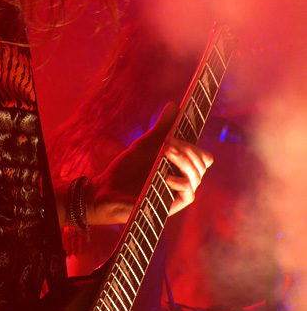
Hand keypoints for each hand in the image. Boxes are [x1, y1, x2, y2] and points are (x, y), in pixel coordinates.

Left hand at [89, 103, 212, 224]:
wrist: (107, 189)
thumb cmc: (127, 168)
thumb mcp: (144, 144)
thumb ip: (161, 128)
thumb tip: (174, 105)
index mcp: (180, 166)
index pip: (203, 156)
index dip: (194, 145)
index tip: (176, 136)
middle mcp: (183, 179)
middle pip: (202, 164)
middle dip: (188, 149)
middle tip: (168, 142)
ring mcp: (178, 193)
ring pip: (197, 176)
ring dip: (183, 160)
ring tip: (165, 151)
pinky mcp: (171, 206)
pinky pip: (189, 195)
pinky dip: (181, 182)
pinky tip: (166, 176)